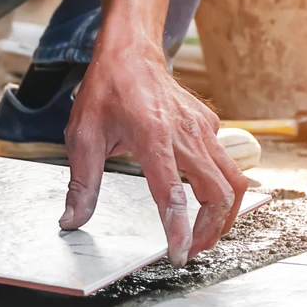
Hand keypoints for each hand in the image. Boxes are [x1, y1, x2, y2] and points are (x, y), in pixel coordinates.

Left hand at [61, 48, 248, 266]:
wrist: (130, 51)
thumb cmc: (107, 90)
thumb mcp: (84, 136)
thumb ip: (82, 184)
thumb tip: (72, 220)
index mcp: (154, 137)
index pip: (173, 194)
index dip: (179, 229)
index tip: (178, 254)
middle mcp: (187, 134)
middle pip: (219, 193)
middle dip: (209, 231)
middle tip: (191, 251)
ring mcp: (204, 129)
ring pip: (234, 181)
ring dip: (224, 214)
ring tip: (204, 235)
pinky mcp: (211, 126)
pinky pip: (226, 163)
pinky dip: (221, 188)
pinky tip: (202, 198)